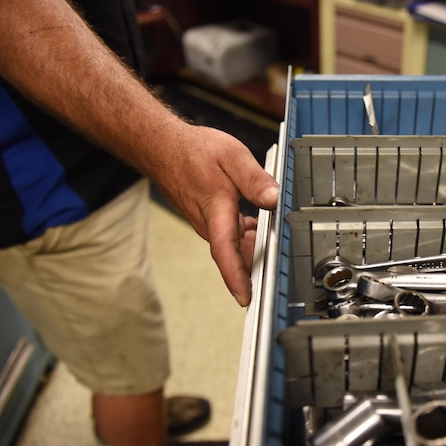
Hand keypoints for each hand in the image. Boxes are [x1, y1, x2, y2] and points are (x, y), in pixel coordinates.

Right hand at [151, 123, 278, 306]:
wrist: (163, 147)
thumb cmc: (193, 151)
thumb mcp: (232, 155)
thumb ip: (254, 179)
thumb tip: (273, 198)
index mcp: (215, 210)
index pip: (224, 251)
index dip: (235, 277)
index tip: (245, 298)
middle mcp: (209, 224)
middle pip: (236, 254)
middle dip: (259, 264)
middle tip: (283, 261)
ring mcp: (208, 225)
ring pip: (235, 246)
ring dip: (255, 247)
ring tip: (276, 235)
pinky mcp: (210, 222)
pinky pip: (231, 237)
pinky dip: (247, 236)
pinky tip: (259, 224)